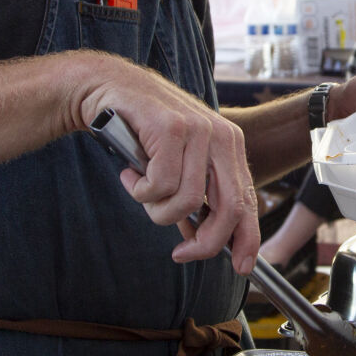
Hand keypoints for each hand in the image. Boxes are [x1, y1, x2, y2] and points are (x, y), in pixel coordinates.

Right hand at [75, 58, 257, 273]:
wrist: (108, 89)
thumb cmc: (141, 130)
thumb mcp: (177, 165)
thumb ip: (194, 200)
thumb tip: (200, 242)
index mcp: (230, 145)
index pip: (248, 201)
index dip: (247, 239)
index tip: (240, 266)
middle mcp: (221, 136)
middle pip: (229, 208)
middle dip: (206, 243)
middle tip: (181, 254)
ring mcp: (199, 130)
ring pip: (187, 202)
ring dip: (158, 210)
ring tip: (140, 191)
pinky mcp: (172, 128)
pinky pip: (160, 184)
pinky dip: (140, 190)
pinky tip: (130, 173)